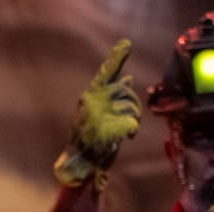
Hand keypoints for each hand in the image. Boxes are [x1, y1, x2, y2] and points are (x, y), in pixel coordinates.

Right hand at [53, 40, 140, 188]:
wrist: (80, 166)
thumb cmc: (91, 140)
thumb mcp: (102, 113)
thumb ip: (113, 95)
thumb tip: (127, 78)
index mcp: (91, 97)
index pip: (106, 74)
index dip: (116, 59)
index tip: (126, 43)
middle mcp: (94, 103)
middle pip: (125, 92)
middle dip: (132, 104)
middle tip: (131, 119)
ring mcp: (100, 116)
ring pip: (131, 108)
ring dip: (133, 119)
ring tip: (125, 132)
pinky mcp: (108, 131)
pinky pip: (130, 123)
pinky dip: (132, 128)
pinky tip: (128, 136)